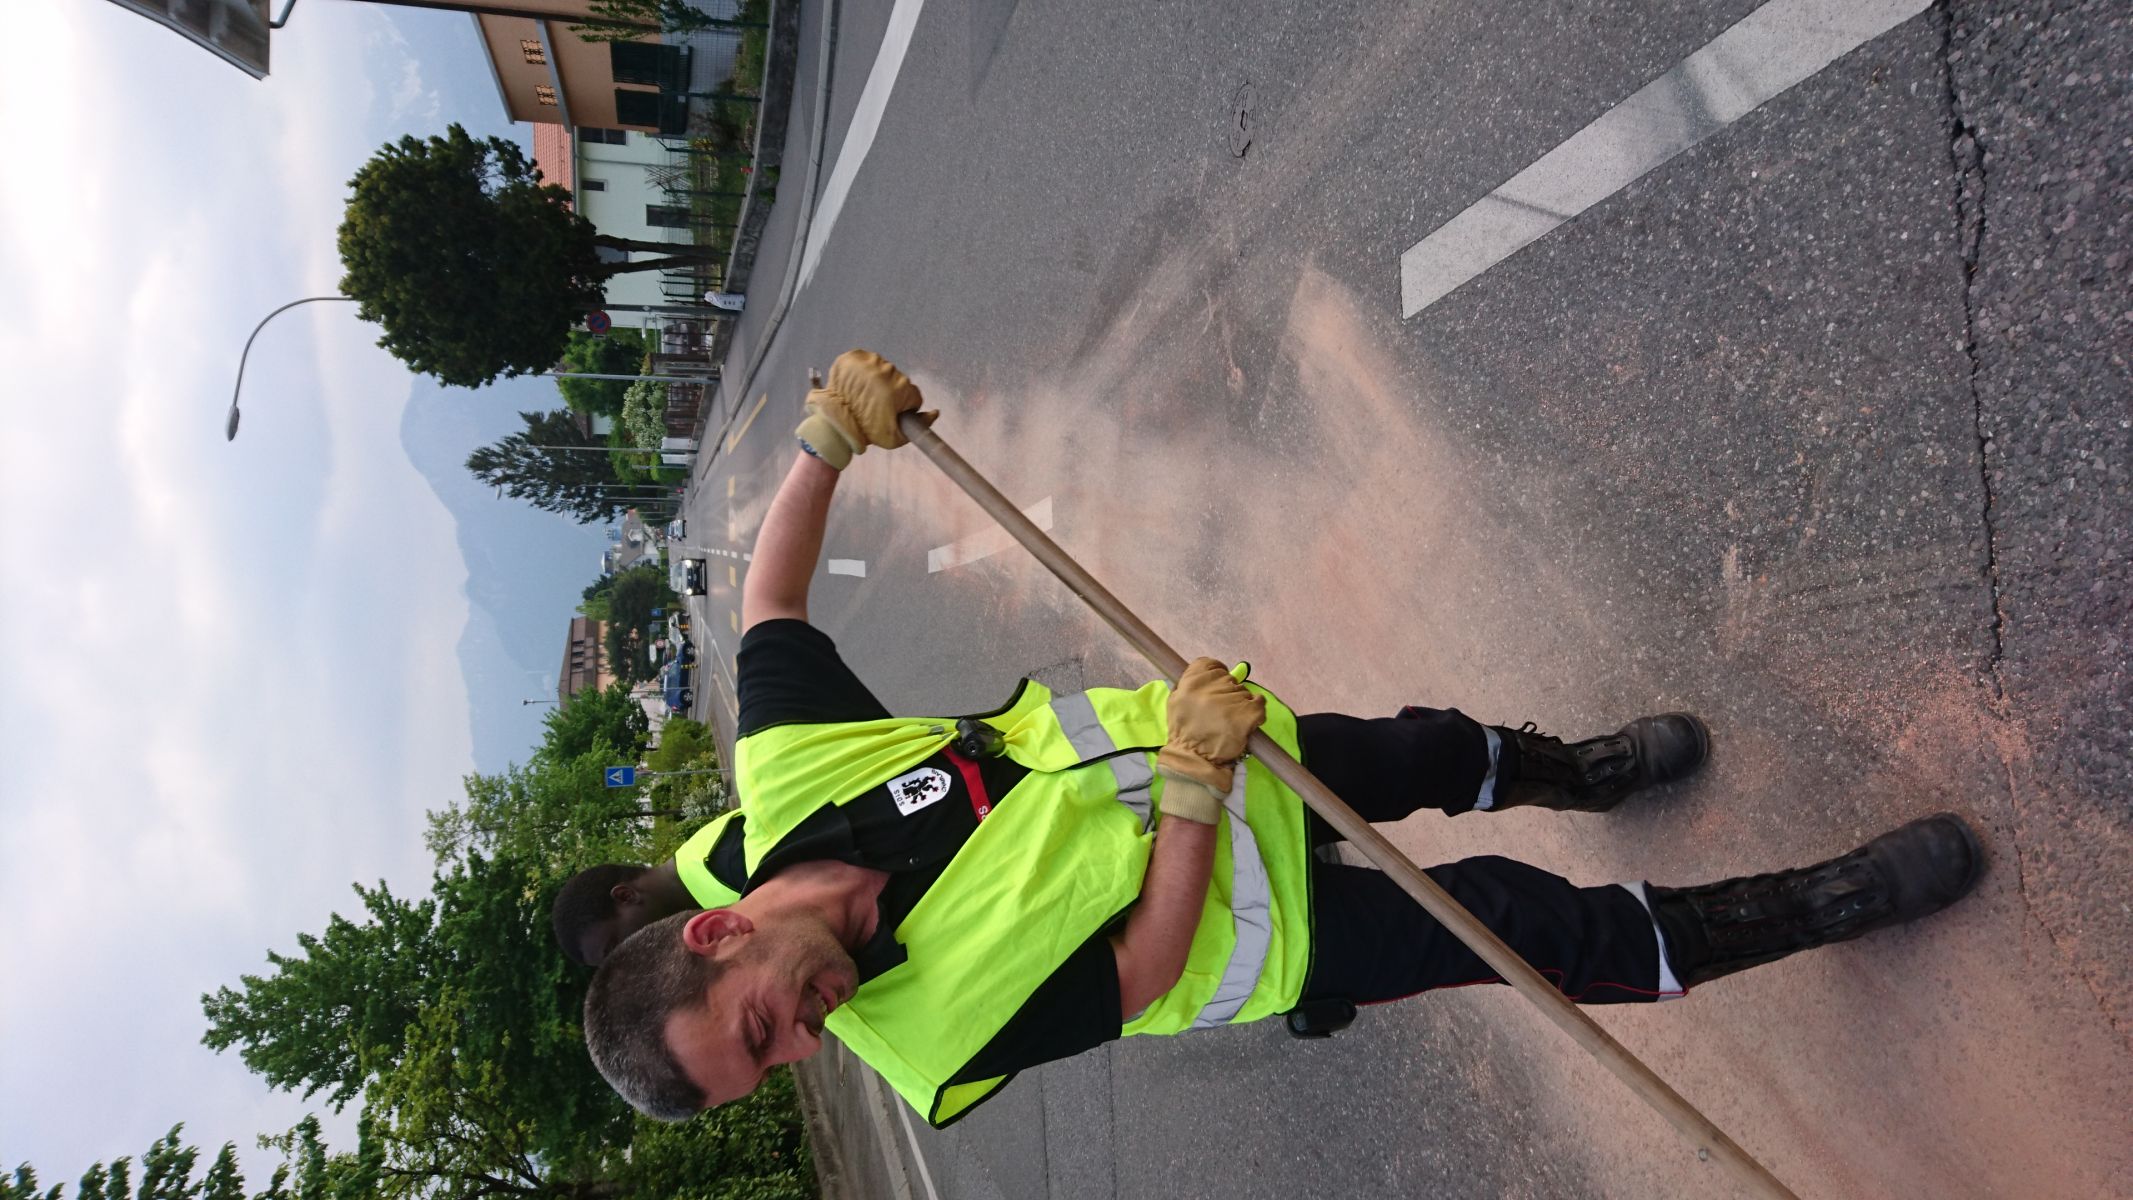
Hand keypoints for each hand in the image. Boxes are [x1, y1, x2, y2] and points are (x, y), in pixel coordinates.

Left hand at [793, 349, 937, 468]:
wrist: (834, 422)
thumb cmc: (866, 431)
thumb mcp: (897, 437)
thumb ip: (921, 425)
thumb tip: (936, 413)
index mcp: (901, 388)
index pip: (912, 396)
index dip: (903, 407)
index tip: (890, 414)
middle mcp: (888, 370)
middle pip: (897, 382)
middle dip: (889, 394)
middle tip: (874, 407)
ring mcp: (870, 361)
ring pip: (881, 372)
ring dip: (874, 382)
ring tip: (861, 397)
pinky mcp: (853, 356)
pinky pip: (863, 362)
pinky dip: (860, 372)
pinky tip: (854, 386)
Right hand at [1156, 657, 1265, 800]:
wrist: (1194, 760)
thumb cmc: (1184, 732)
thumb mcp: (1176, 702)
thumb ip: (1189, 684)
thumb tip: (1213, 673)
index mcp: (1190, 683)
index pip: (1210, 664)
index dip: (1216, 674)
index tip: (1217, 687)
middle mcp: (1210, 689)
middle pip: (1229, 680)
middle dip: (1228, 694)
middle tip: (1221, 713)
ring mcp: (1230, 701)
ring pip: (1244, 693)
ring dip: (1241, 705)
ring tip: (1230, 722)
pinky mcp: (1246, 715)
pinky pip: (1259, 703)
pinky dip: (1257, 710)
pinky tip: (1248, 720)